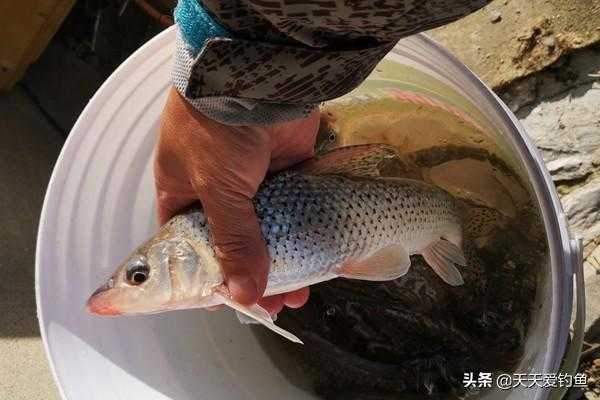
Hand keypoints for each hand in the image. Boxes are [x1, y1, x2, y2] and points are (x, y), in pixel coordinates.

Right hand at [154, 87, 317, 314]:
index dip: (205, 276)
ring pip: (267, 234)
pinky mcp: (288, 173)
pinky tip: (313, 263)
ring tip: (294, 296)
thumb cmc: (217, 131)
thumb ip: (233, 241)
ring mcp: (255, 182)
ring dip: (278, 263)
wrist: (258, 75)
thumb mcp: (216, 188)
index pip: (190, 247)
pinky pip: (294, 214)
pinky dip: (301, 238)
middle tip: (267, 306)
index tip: (224, 302)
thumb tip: (244, 294)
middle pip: (232, 245)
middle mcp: (218, 191)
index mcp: (184, 193)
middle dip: (248, 277)